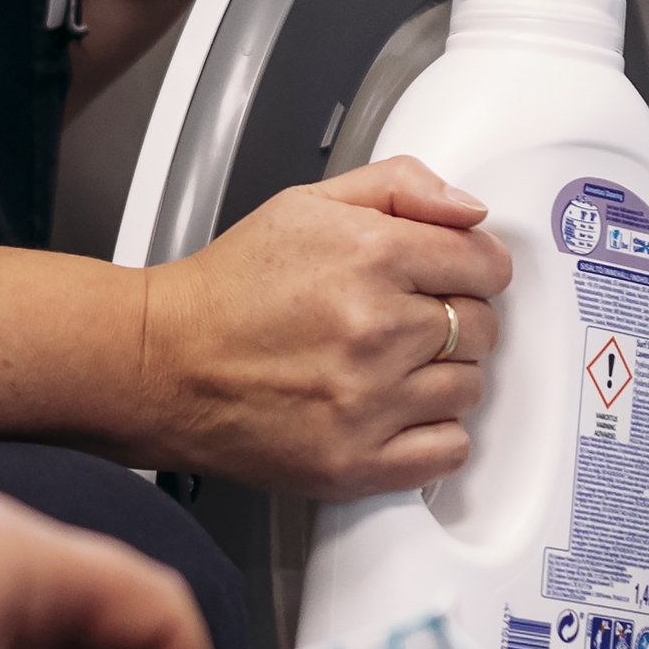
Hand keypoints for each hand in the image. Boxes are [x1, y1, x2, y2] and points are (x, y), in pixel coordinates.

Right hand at [131, 156, 504, 497]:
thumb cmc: (229, 289)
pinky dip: (433, 435)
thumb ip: (399, 186)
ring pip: (470, 389)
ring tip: (390, 365)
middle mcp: (376, 329)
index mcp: (370, 255)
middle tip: (408, 320)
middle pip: (486, 327)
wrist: (161, 364)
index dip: (475, 265)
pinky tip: (395, 412)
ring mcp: (368, 401)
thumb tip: (470, 211)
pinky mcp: (355, 461)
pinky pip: (449, 451)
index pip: (487, 263)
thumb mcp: (306, 204)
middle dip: (457, 318)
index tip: (455, 275)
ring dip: (443, 377)